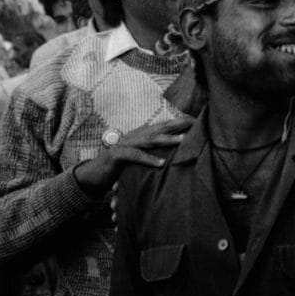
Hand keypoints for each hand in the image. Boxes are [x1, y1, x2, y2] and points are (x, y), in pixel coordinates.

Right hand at [75, 117, 193, 195]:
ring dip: (168, 140)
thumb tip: (179, 148)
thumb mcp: (142, 156)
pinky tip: (161, 163)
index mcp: (143, 134)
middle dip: (180, 125)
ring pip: (150, 140)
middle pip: (161, 128)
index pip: (166, 125)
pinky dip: (148, 159)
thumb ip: (157, 150)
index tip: (200, 121)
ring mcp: (126, 144)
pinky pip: (135, 156)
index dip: (182, 122)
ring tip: (184, 140)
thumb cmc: (123, 166)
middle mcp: (136, 136)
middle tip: (198, 124)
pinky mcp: (117, 156)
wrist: (94, 174)